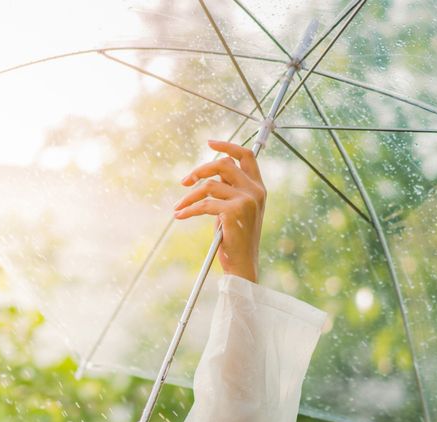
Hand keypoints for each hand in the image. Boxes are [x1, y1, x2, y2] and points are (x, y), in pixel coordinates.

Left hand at [173, 138, 266, 282]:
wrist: (242, 264)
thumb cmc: (234, 238)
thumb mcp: (233, 209)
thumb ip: (227, 190)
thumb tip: (205, 174)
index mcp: (258, 187)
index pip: (247, 156)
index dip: (227, 146)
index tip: (209, 142)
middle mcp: (256, 191)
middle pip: (223, 165)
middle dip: (200, 170)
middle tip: (184, 182)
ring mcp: (247, 200)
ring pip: (209, 185)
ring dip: (189, 196)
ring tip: (178, 207)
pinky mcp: (234, 211)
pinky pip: (204, 204)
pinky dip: (188, 210)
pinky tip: (180, 216)